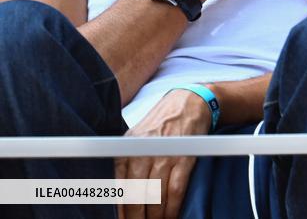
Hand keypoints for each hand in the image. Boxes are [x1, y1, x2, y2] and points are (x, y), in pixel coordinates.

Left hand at [115, 88, 212, 218]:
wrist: (189, 102)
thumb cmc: (160, 123)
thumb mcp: (136, 137)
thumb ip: (125, 160)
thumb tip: (115, 192)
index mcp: (127, 149)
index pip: (117, 186)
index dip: (118, 208)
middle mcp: (143, 152)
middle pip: (135, 193)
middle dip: (135, 215)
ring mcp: (165, 154)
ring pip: (155, 194)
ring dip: (155, 214)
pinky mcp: (184, 157)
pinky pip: (176, 188)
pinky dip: (173, 206)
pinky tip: (170, 215)